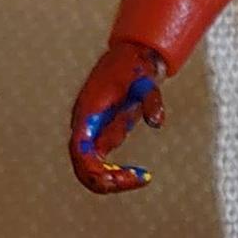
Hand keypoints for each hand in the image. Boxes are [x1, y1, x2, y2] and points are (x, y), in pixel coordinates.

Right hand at [69, 43, 166, 192]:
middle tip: (142, 178)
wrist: (131, 56)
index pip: (80, 151)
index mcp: (88, 112)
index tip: (129, 173)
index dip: (98, 169)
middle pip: (83, 167)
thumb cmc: (136, 67)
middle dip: (108, 180)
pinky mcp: (101, 134)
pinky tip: (141, 174)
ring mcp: (90, 131)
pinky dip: (117, 172)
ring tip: (143, 177)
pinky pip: (100, 162)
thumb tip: (157, 122)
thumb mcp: (147, 80)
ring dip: (113, 179)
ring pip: (90, 168)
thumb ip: (151, 99)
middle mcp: (84, 125)